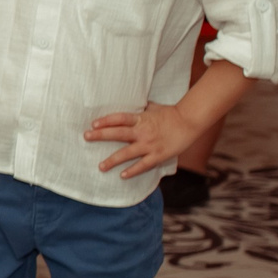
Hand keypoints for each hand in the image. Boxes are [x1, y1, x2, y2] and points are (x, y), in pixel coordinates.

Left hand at [86, 101, 204, 179]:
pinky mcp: (159, 155)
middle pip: (118, 133)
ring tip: (100, 166)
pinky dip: (133, 171)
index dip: (106, 120)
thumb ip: (140, 109)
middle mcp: (143, 131)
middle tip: (86, 137)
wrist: (190, 121)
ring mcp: (150, 144)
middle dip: (100, 135)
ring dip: (112, 160)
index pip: (120, 118)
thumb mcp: (153, 107)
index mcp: (141, 118)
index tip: (93, 123)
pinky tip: (122, 175)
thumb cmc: (171, 113)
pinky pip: (143, 165)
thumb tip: (131, 102)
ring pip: (127, 153)